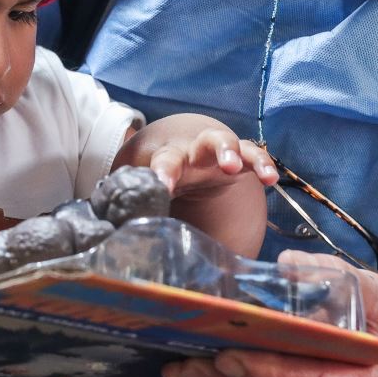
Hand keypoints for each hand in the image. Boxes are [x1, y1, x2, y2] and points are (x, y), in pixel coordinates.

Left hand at [119, 114, 276, 200]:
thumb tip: (108, 235)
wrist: (174, 147)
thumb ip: (130, 204)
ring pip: (231, 142)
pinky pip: (253, 155)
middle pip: (207, 141)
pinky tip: (269, 179)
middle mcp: (195, 150)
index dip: (164, 172)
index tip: (163, 185)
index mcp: (168, 156)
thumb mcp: (139, 183)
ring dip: (239, 153)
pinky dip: (262, 164)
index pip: (165, 161)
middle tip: (225, 166)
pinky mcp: (237, 159)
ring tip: (243, 168)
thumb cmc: (154, 170)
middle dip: (218, 150)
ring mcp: (217, 152)